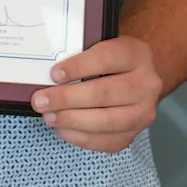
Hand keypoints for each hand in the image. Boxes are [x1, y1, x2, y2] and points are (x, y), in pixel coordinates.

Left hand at [34, 35, 162, 152]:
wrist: (138, 77)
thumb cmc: (110, 60)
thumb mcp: (99, 45)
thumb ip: (77, 53)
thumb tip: (43, 70)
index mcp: (135, 54)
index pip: (106, 59)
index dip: (78, 67)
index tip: (53, 74)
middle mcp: (146, 84)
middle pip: (105, 93)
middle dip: (67, 99)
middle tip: (40, 101)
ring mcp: (144, 111)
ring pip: (109, 121)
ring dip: (73, 121)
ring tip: (49, 117)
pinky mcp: (137, 132)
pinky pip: (109, 141)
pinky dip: (82, 138)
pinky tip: (62, 129)